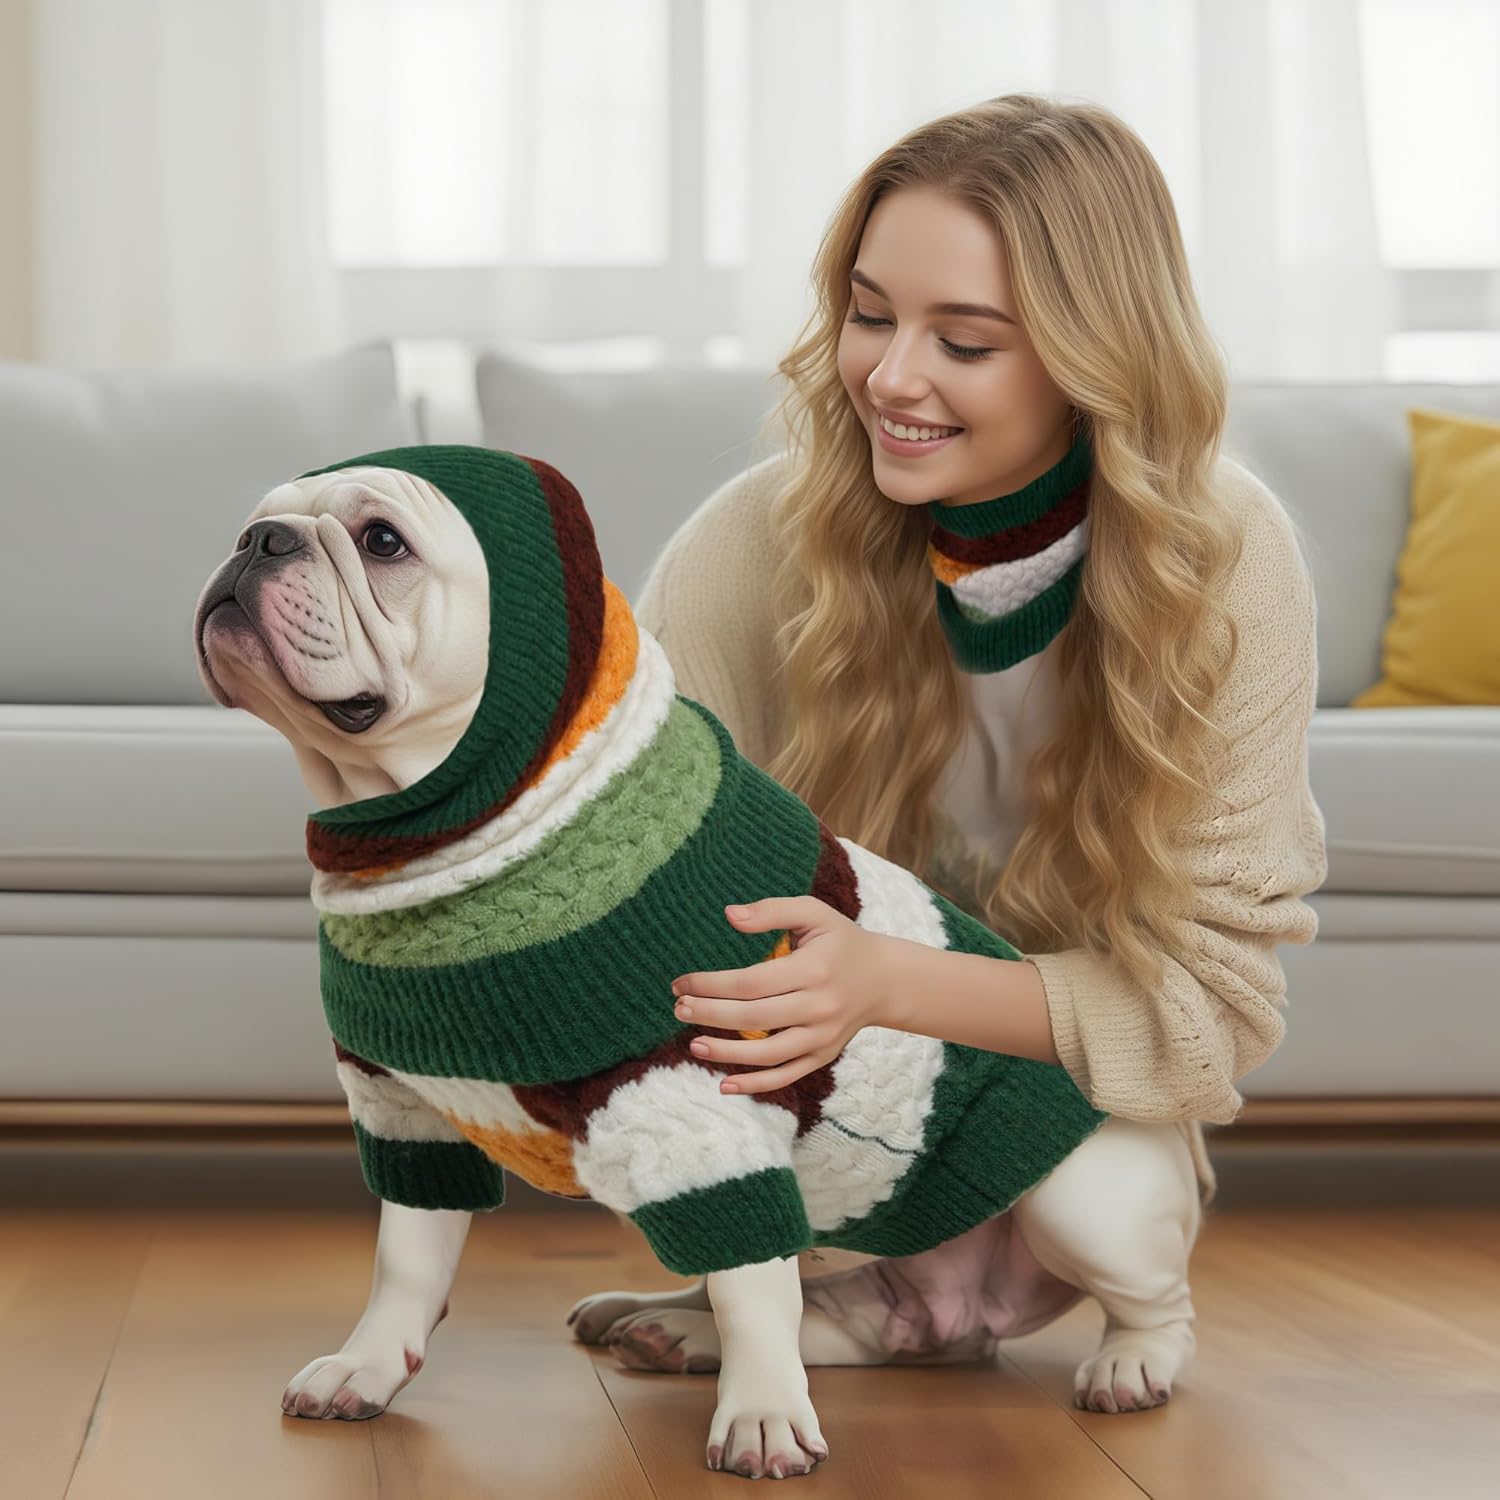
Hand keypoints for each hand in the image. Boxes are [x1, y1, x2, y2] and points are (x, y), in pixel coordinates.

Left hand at [670, 896, 898, 1094]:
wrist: (884, 979)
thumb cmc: (840, 941)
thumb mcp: (813, 913)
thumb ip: (772, 910)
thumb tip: (729, 915)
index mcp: (814, 969)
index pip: (751, 982)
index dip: (711, 985)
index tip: (681, 983)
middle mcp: (820, 1007)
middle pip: (754, 1017)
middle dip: (710, 1015)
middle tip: (679, 1009)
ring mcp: (822, 1037)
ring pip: (768, 1054)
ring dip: (726, 1053)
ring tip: (694, 1045)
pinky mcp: (823, 1056)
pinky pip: (786, 1075)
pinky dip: (755, 1085)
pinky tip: (723, 1085)